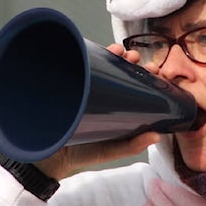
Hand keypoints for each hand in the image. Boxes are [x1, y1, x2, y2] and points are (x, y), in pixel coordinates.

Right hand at [33, 44, 161, 179]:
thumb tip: (157, 136)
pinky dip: (94, 54)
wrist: (48, 155)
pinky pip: (84, 64)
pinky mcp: (70, 83)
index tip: (155, 72)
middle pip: (123, 72)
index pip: (137, 88)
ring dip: (116, 55)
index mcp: (118, 109)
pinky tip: (104, 51)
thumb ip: (131, 145)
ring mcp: (88, 88)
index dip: (147, 77)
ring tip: (121, 52)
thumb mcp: (109, 150)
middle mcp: (105, 96)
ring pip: (105, 65)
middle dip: (133, 62)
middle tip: (137, 60)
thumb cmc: (81, 154)